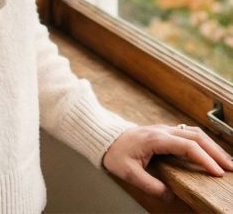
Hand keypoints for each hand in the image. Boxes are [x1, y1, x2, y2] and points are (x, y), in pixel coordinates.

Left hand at [102, 124, 232, 200]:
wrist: (105, 137)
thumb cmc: (116, 153)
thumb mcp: (128, 173)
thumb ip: (150, 185)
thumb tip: (170, 196)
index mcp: (155, 139)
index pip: (186, 146)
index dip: (204, 159)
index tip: (216, 173)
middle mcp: (163, 130)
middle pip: (195, 136)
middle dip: (215, 152)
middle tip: (229, 168)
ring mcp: (164, 129)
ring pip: (193, 132)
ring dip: (211, 146)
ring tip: (225, 162)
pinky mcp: (165, 132)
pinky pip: (188, 134)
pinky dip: (203, 143)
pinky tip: (210, 154)